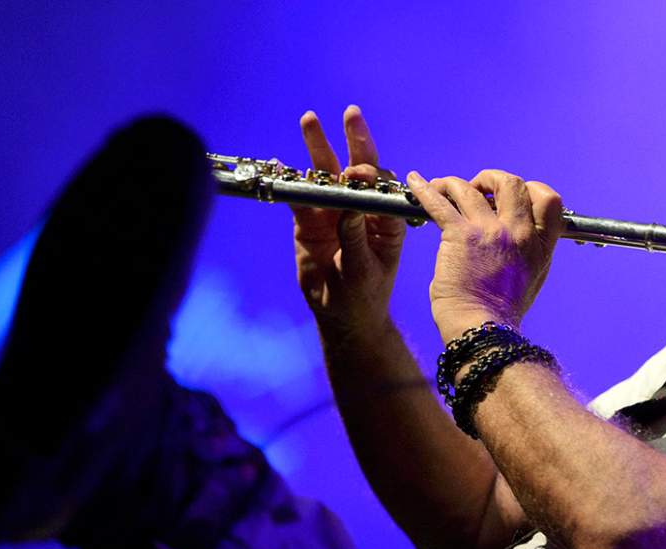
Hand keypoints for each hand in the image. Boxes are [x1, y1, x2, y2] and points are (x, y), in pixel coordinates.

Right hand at [293, 105, 405, 341]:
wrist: (341, 317)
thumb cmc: (363, 296)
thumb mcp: (364, 271)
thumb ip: (357, 240)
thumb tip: (350, 208)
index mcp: (385, 218)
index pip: (382, 185)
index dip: (371, 174)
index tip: (358, 172)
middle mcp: (362, 209)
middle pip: (358, 168)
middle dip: (355, 140)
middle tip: (351, 114)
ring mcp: (334, 212)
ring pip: (326, 175)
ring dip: (319, 148)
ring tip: (310, 120)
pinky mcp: (310, 222)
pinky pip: (299, 196)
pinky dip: (290, 181)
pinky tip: (280, 163)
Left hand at [405, 169, 563, 342]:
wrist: (482, 330)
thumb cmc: (499, 313)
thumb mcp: (530, 279)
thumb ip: (526, 252)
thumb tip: (512, 235)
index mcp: (540, 246)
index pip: (548, 200)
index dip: (529, 190)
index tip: (508, 197)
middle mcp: (519, 233)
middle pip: (512, 183)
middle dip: (491, 179)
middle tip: (476, 188)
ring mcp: (491, 232)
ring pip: (471, 188)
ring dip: (453, 184)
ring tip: (440, 188)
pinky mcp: (461, 235)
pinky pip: (440, 201)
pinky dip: (425, 190)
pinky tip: (415, 184)